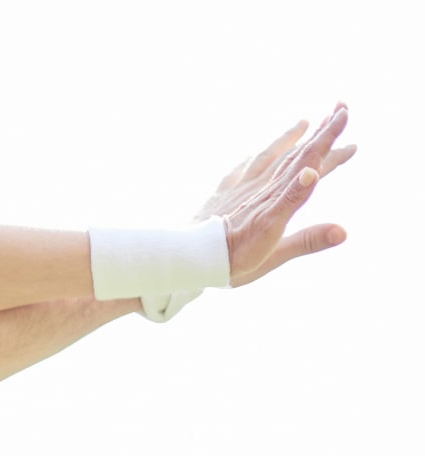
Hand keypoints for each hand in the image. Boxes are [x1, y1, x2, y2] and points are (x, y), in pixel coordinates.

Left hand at [201, 104, 354, 287]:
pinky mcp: (223, 190)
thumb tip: (343, 229)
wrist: (188, 256)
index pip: (312, 168)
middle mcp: (261, 189)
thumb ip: (308, 240)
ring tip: (305, 122)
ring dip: (289, 137)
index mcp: (279, 203)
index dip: (333, 153)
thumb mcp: (275, 257)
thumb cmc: (231, 261)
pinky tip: (258, 152)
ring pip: (270, 155)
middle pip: (296, 155)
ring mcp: (241, 186)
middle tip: (340, 110)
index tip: (352, 140)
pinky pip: (243, 166)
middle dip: (321, 133)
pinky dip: (257, 155)